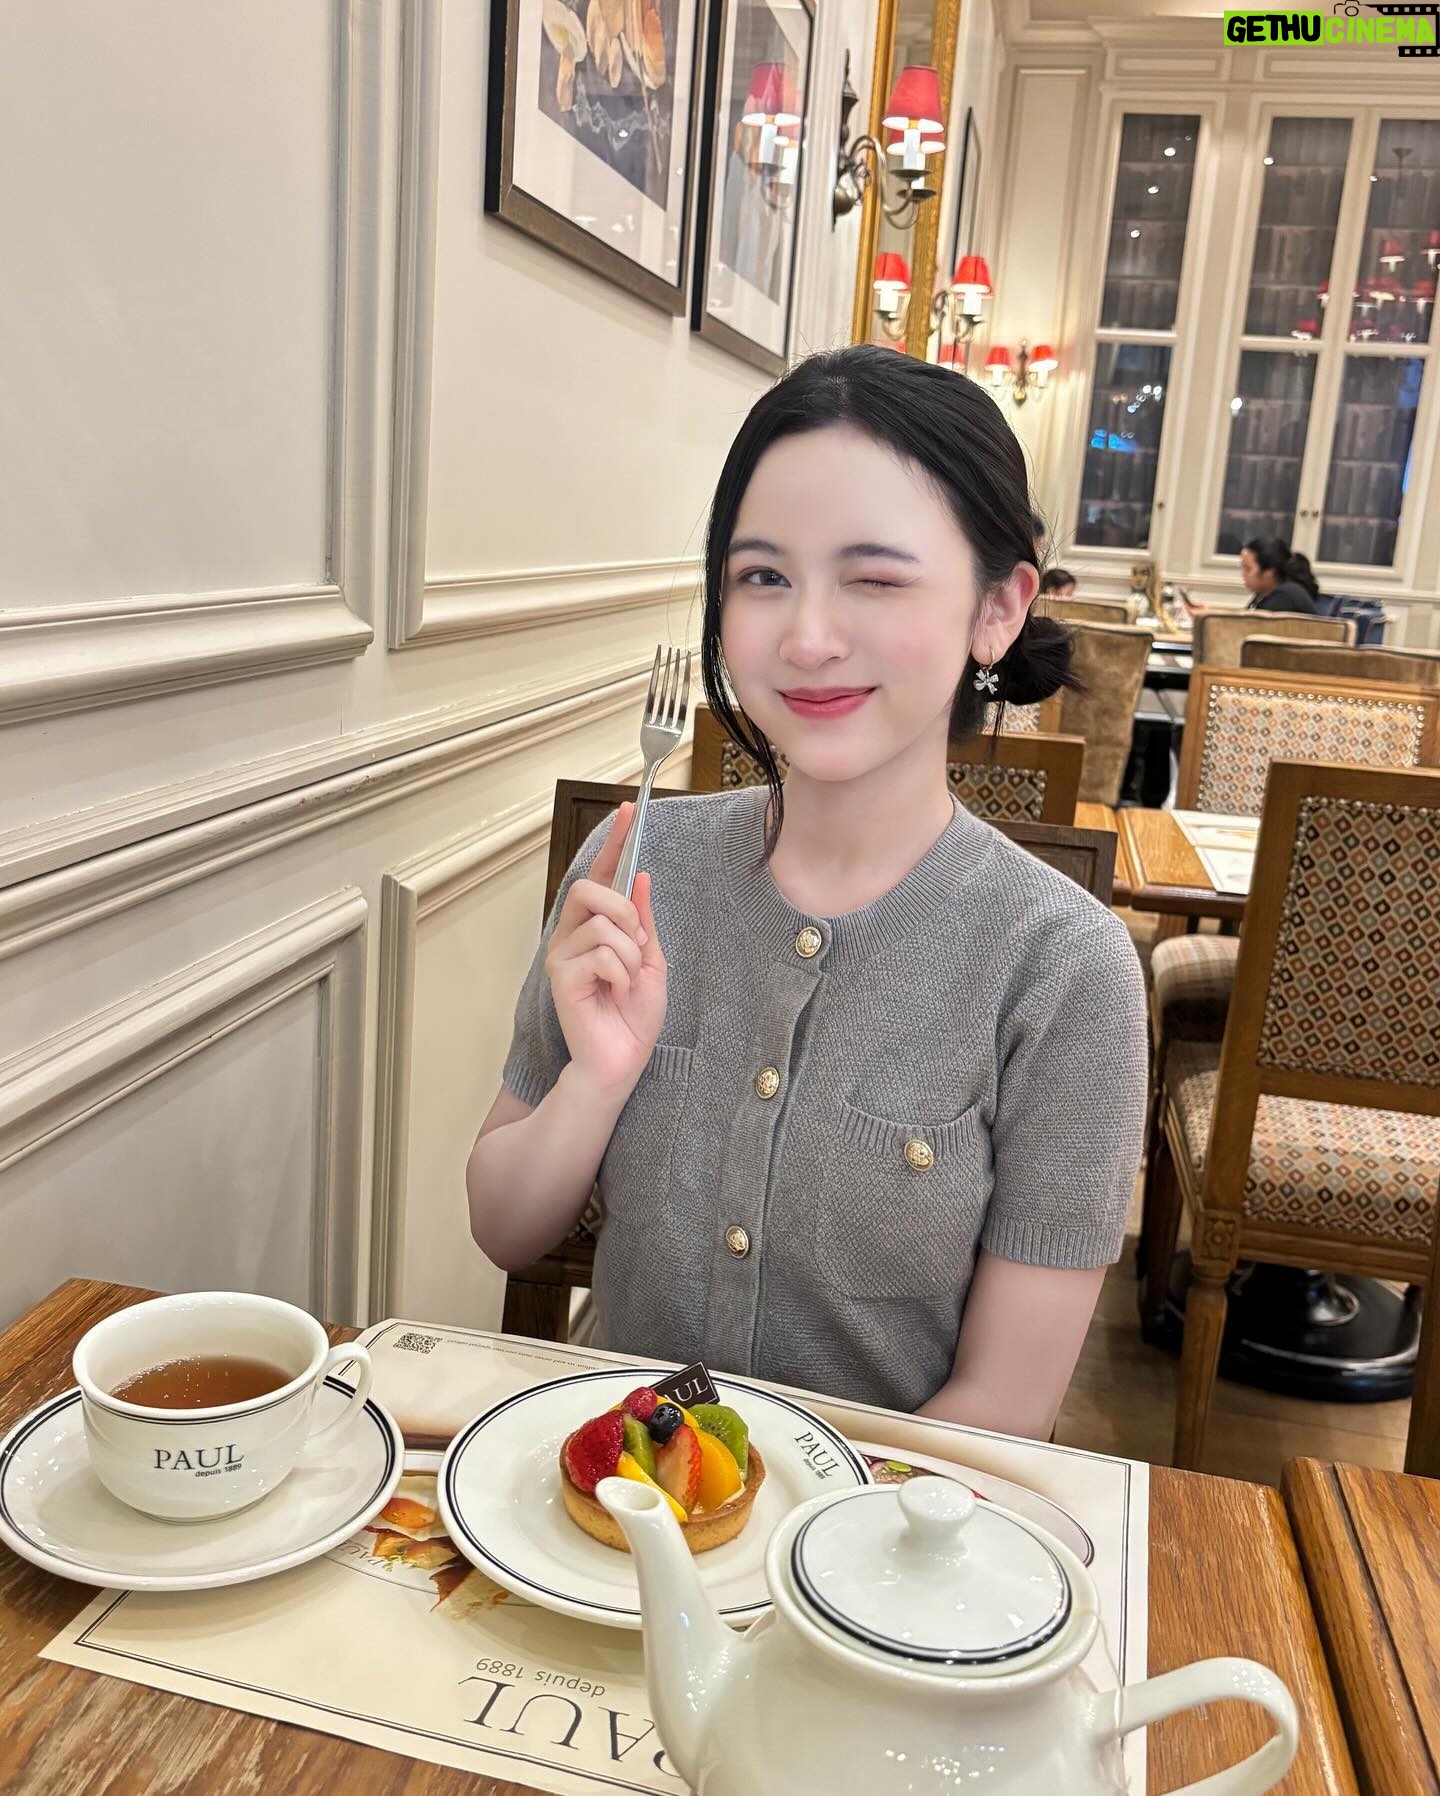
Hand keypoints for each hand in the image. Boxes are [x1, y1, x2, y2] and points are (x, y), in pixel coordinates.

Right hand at [546, 803, 667, 1095]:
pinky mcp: (560, 977)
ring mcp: (562, 955)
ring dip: (629, 955)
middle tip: (636, 944)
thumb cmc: (633, 1016)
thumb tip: (640, 876)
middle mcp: (571, 935)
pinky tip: (614, 994)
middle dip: (623, 911)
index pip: (600, 875)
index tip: (628, 810)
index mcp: (595, 928)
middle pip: (589, 889)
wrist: (624, 1058)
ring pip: (603, 925)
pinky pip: (601, 954)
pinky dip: (621, 974)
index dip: (614, 842)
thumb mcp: (651, 960)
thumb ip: (642, 920)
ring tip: (626, 981)